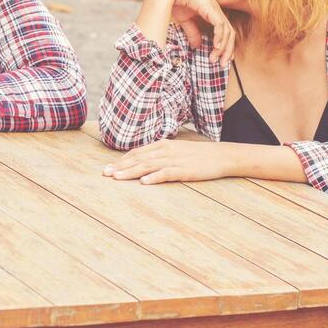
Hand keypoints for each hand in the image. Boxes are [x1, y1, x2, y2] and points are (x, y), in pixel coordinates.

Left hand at [102, 138, 222, 184]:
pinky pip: (167, 174)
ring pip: (148, 166)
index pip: (138, 152)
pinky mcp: (184, 170)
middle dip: (120, 167)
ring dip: (131, 172)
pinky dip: (155, 177)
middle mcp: (166, 151)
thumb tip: (143, 162)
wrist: (221, 155)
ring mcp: (175, 160)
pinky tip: (144, 182)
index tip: (108, 168)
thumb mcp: (176, 150)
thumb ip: (160, 154)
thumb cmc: (198, 155)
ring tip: (117, 178)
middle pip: (139, 159)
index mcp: (163, 145)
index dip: (122, 160)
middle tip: (105, 174)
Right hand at [159, 0, 234, 65]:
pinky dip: (220, 37)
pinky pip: (220, 25)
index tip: (221, 58)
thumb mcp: (185, 20)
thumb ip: (192, 32)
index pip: (225, 32)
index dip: (225, 46)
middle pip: (230, 34)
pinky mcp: (210, 8)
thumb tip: (197, 46)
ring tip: (216, 59)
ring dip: (223, 48)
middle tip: (222, 64)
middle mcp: (216, 11)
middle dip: (227, 51)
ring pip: (227, 32)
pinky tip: (216, 47)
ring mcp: (215, 9)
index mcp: (212, 13)